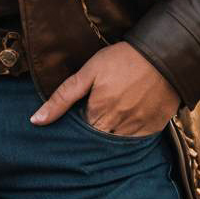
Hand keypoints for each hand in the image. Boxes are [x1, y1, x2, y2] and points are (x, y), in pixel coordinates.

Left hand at [29, 42, 180, 136]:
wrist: (162, 55)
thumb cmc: (123, 59)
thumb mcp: (89, 71)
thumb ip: (63, 97)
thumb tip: (36, 121)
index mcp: (97, 114)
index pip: (80, 132)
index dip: (78, 123)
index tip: (81, 110)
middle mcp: (116, 127)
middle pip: (97, 140)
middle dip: (93, 130)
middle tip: (98, 110)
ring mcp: (136, 131)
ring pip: (116, 143)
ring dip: (111, 132)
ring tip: (114, 111)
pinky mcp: (153, 130)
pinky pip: (136, 141)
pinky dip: (130, 132)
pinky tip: (130, 114)